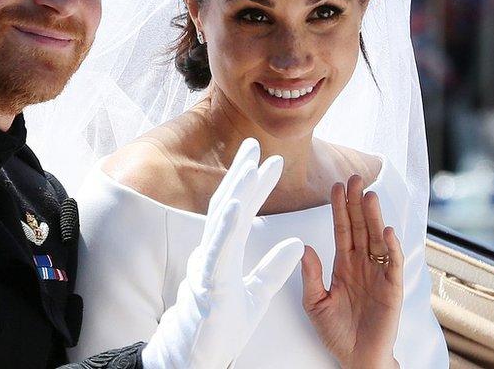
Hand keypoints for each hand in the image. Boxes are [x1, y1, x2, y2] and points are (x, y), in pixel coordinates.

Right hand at [141, 138, 304, 368]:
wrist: (196, 357)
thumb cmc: (220, 327)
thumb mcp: (257, 295)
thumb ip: (274, 268)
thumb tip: (298, 243)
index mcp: (223, 254)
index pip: (240, 212)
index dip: (253, 186)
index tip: (269, 161)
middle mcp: (212, 253)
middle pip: (227, 206)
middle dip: (240, 174)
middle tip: (254, 145)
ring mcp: (207, 267)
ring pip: (221, 223)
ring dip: (236, 192)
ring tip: (250, 166)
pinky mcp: (209, 285)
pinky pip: (218, 252)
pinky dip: (226, 227)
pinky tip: (236, 206)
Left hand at [301, 175, 402, 368]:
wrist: (356, 358)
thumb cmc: (336, 332)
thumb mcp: (315, 302)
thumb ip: (310, 275)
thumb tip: (305, 246)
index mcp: (343, 264)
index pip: (342, 229)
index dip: (339, 208)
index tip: (335, 186)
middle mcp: (362, 264)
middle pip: (360, 227)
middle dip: (357, 203)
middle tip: (355, 178)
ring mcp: (378, 274)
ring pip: (376, 239)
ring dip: (374, 218)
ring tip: (369, 196)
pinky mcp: (392, 289)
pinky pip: (392, 264)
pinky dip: (391, 247)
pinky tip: (387, 231)